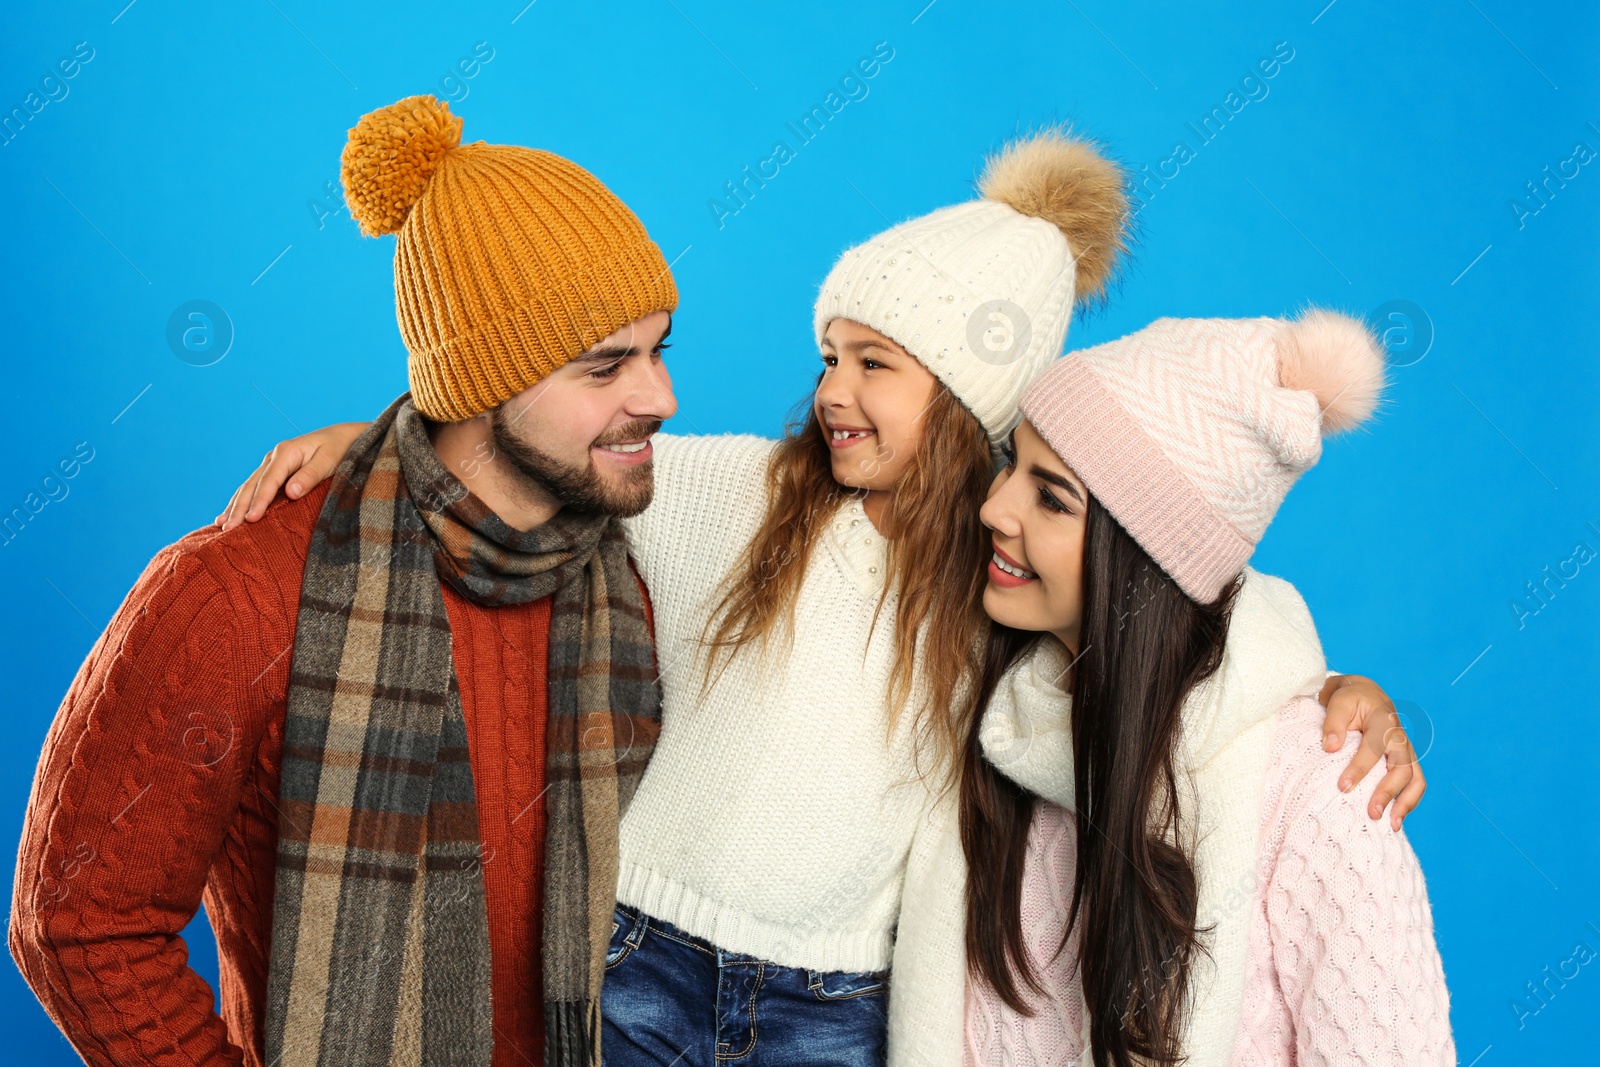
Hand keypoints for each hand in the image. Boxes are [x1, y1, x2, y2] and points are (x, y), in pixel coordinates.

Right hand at [217, 422, 369, 529]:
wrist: (345, 437)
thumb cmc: (340, 449)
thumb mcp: (330, 461)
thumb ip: (310, 476)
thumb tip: (290, 493)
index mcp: (286, 452)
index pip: (269, 481)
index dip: (259, 501)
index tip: (251, 519)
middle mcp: (274, 457)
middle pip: (252, 485)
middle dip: (239, 507)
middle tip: (228, 529)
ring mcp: (272, 464)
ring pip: (248, 487)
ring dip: (234, 506)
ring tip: (222, 525)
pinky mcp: (274, 472)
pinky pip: (253, 488)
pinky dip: (241, 501)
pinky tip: (229, 514)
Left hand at [1318, 674, 1424, 829]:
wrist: (1366, 696)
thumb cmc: (1351, 700)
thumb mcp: (1339, 702)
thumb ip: (1334, 723)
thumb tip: (1330, 747)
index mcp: (1383, 723)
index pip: (1374, 748)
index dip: (1360, 768)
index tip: (1343, 787)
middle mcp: (1400, 739)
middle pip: (1402, 768)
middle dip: (1388, 792)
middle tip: (1371, 813)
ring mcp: (1407, 752)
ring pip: (1416, 779)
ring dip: (1406, 803)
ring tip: (1392, 825)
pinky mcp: (1406, 762)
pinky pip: (1414, 784)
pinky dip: (1408, 802)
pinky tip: (1395, 820)